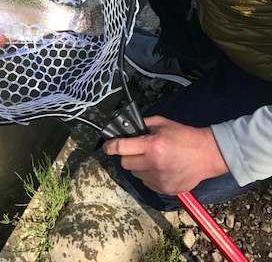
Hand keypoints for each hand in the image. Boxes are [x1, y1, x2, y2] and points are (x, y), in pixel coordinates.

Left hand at [102, 115, 228, 195]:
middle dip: (128, 155)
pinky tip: (161, 168)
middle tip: (137, 150)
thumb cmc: (184, 136)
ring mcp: (159, 179)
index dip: (110, 146)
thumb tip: (127, 129)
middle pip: (125, 163)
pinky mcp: (165, 189)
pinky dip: (149, 176)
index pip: (122, 148)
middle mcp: (153, 164)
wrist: (207, 155)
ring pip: (136, 174)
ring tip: (153, 159)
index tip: (107, 146)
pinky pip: (147, 183)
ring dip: (139, 166)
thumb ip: (143, 125)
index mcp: (152, 146)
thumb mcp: (162, 123)